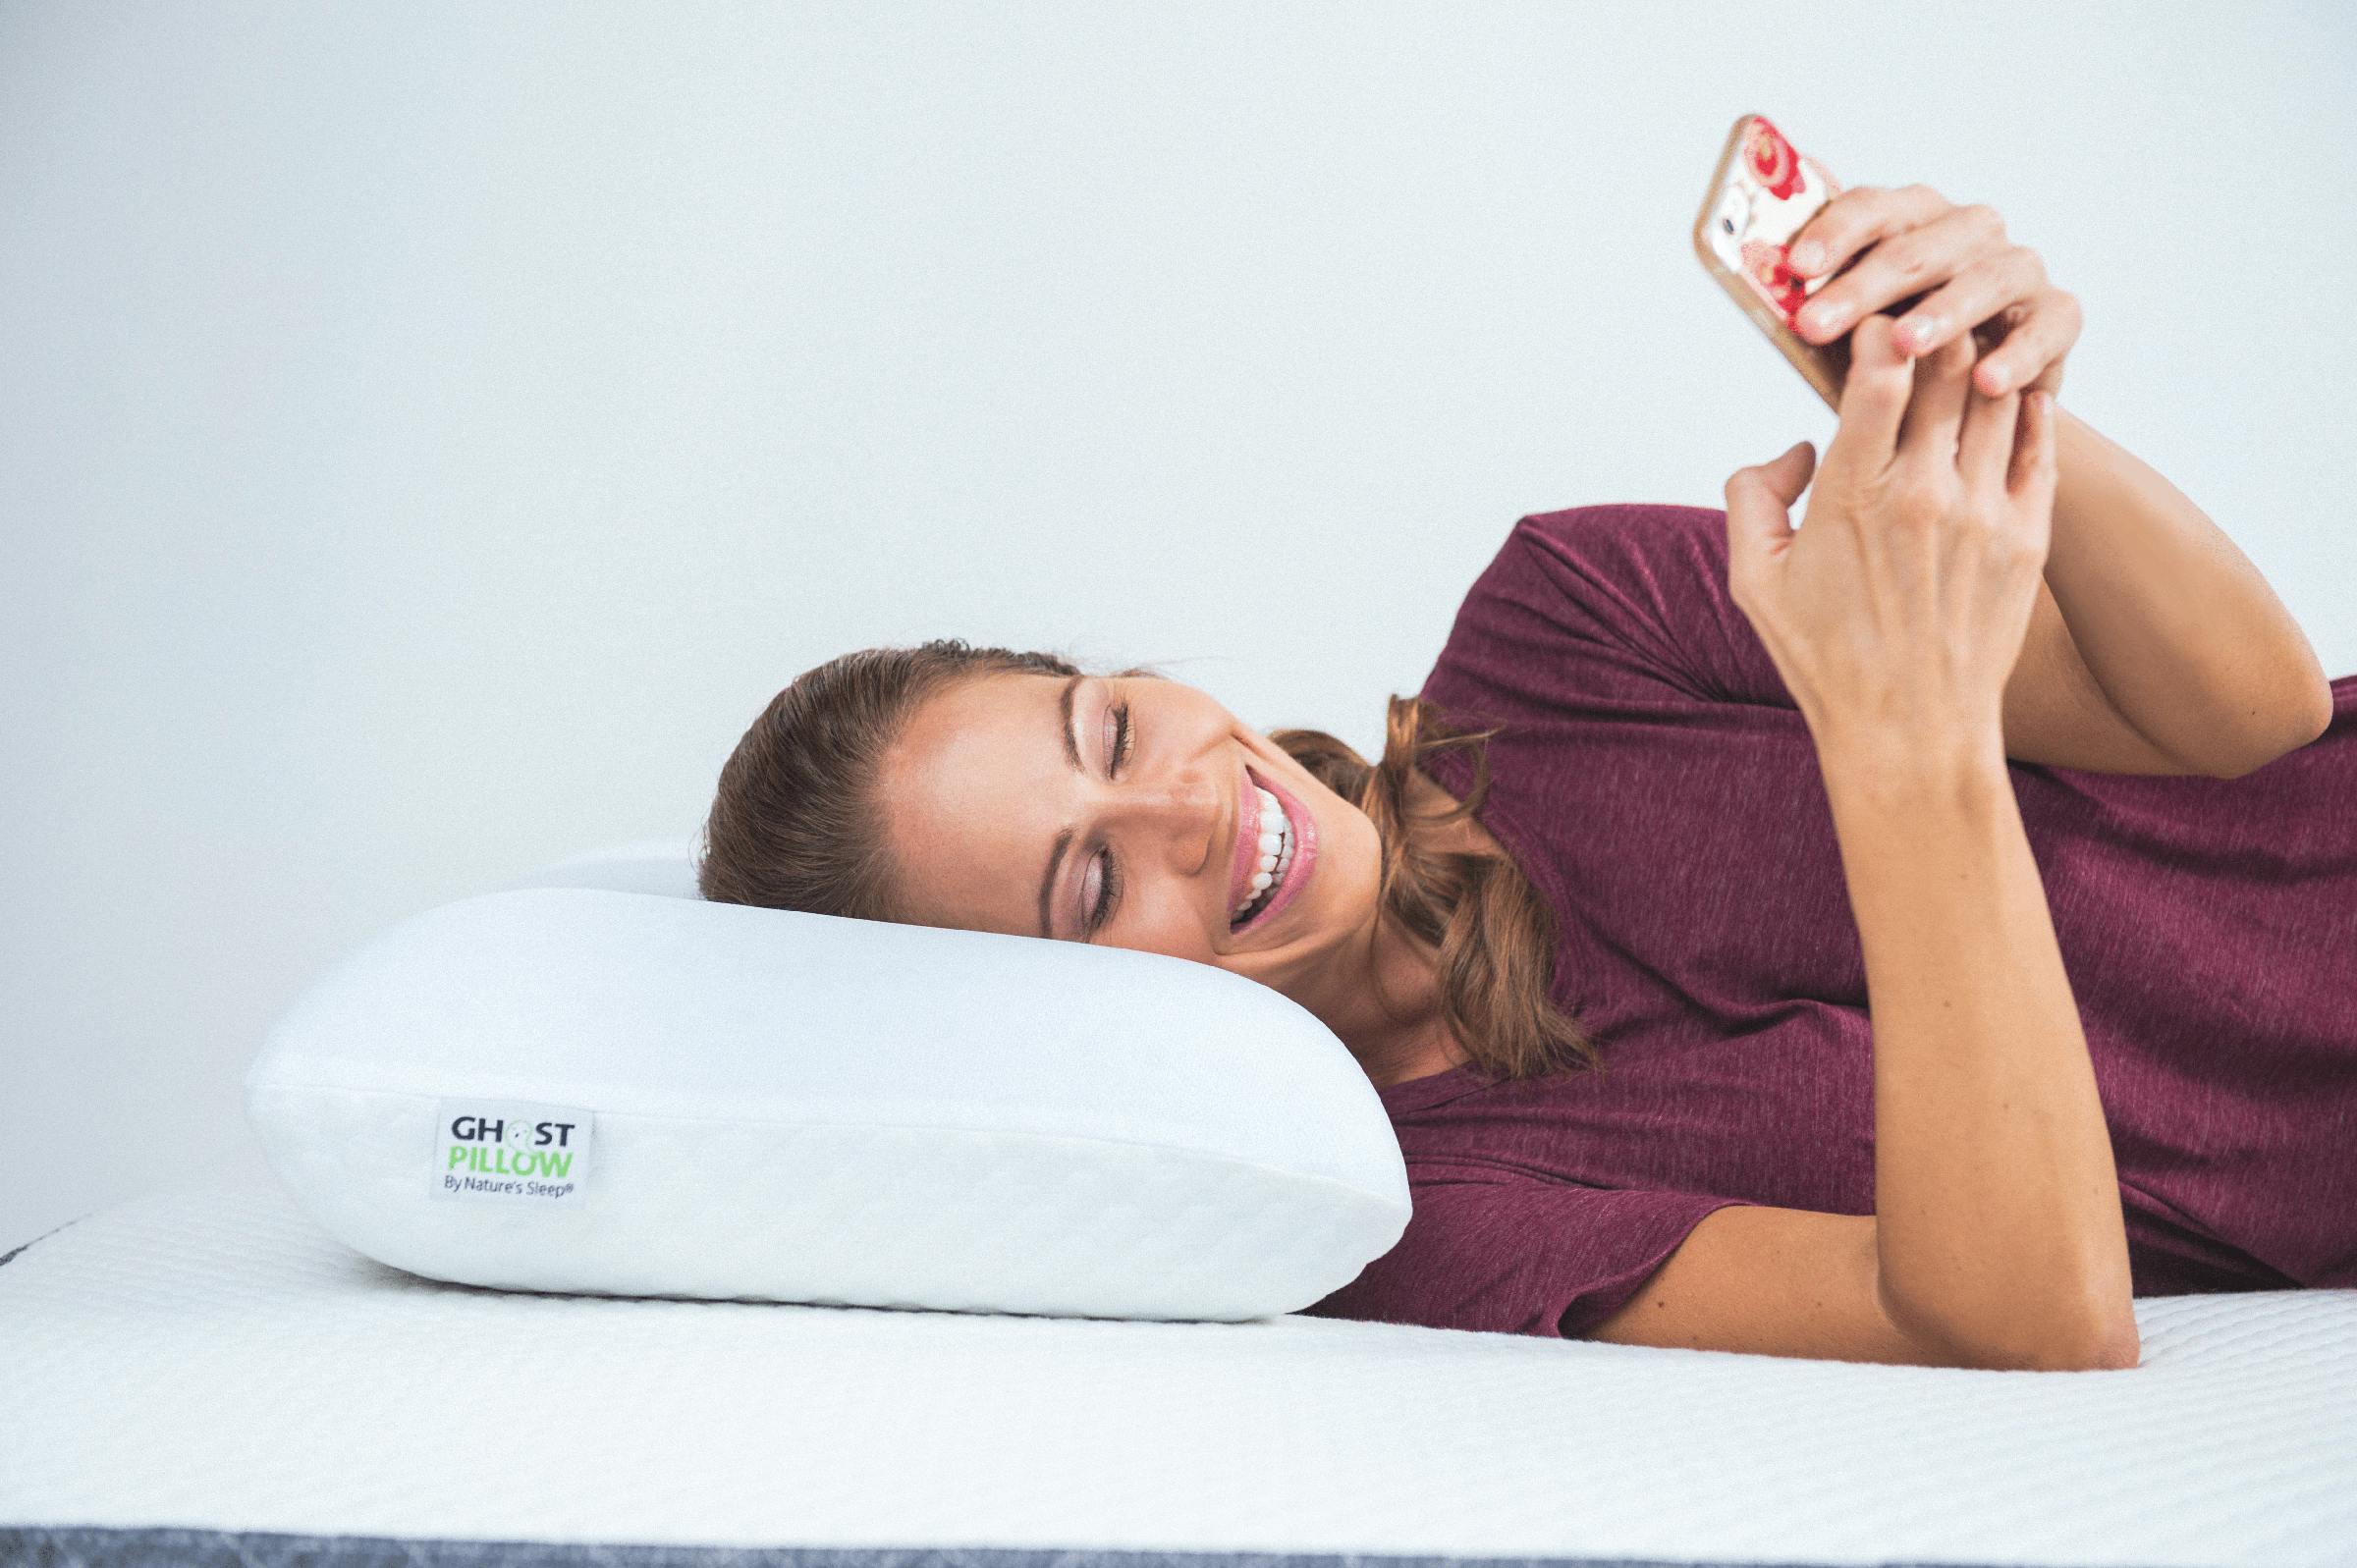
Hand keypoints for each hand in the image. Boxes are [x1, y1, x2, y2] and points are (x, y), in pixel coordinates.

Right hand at [1722, 316, 2060, 752]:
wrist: (1910, 732)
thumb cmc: (1825, 658)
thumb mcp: (1755, 580)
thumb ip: (1753, 496)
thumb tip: (1797, 447)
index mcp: (1853, 497)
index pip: (1877, 373)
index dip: (1873, 326)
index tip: (1865, 313)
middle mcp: (1925, 495)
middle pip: (1946, 365)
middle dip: (1929, 324)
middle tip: (1920, 303)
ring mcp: (1984, 514)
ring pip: (1996, 393)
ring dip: (1980, 354)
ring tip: (1966, 331)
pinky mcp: (2027, 537)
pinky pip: (2037, 443)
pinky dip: (2023, 404)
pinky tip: (2006, 390)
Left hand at [1784, 184, 2078, 401]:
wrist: (1971, 407)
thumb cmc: (1894, 360)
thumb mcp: (1846, 334)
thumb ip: (1814, 305)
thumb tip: (1762, 287)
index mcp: (1908, 221)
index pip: (1870, 207)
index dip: (1831, 233)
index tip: (1794, 268)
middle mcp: (1967, 232)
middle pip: (1917, 245)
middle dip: (1863, 285)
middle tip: (1815, 325)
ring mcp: (2017, 269)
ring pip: (1984, 277)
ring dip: (1942, 310)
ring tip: (1904, 345)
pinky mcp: (2059, 314)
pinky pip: (2045, 328)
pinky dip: (2018, 354)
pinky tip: (1986, 382)